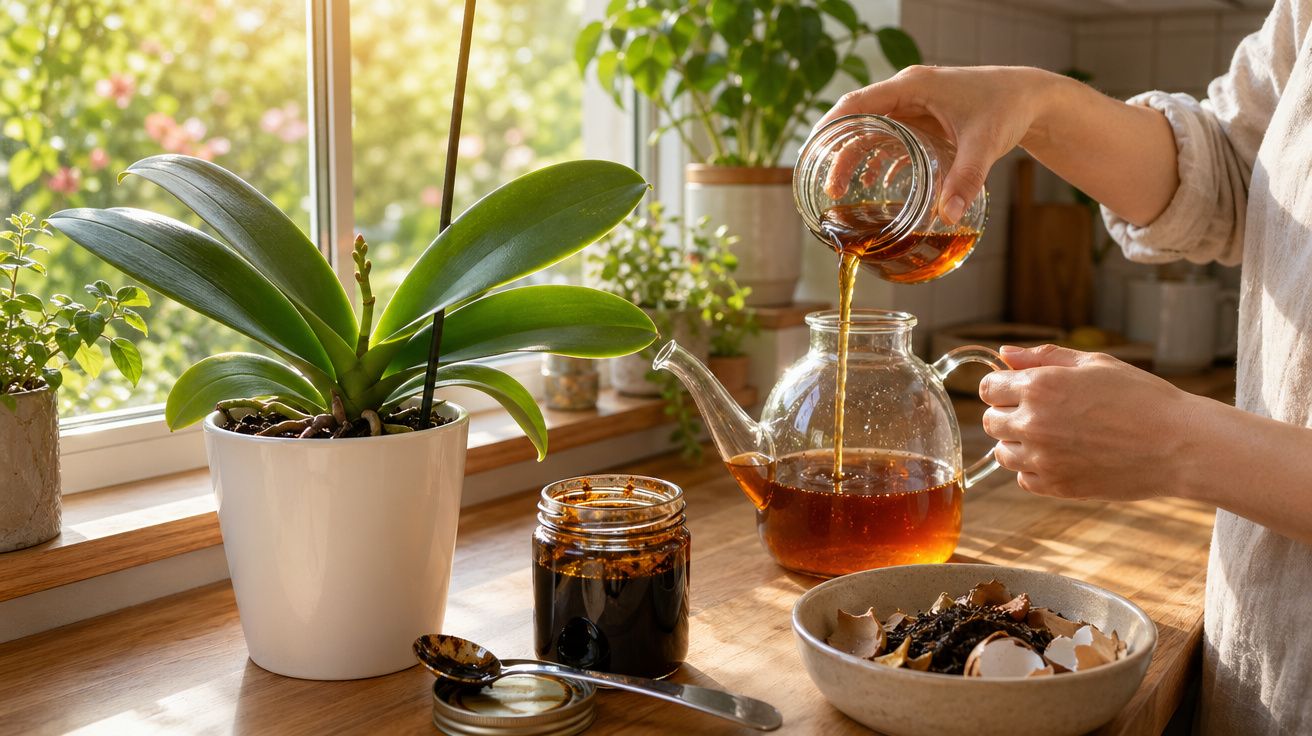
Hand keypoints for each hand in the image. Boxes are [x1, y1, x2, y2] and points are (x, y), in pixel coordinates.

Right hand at [814, 65, 1057, 222]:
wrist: (1031, 98)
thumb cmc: (1006, 107)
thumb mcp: (983, 144)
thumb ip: (965, 179)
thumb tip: (947, 218)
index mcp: (912, 86)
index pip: (857, 103)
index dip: (830, 126)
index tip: (811, 152)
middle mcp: (907, 92)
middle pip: (858, 119)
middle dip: (839, 151)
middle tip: (827, 185)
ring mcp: (915, 105)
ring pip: (872, 130)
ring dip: (856, 157)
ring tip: (841, 190)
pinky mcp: (924, 118)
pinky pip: (891, 137)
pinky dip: (879, 159)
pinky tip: (876, 185)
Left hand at [977, 344, 1200, 500]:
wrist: (1179, 445)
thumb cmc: (1141, 397)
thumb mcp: (1094, 364)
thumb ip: (1043, 357)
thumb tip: (1004, 354)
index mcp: (1039, 387)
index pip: (988, 388)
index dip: (1002, 386)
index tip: (1017, 389)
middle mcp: (1033, 423)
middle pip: (991, 421)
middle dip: (1008, 413)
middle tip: (1042, 412)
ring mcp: (1042, 459)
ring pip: (1003, 453)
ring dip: (1019, 443)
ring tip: (1055, 435)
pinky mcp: (1056, 486)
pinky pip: (1024, 478)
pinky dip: (1035, 469)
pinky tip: (1063, 457)